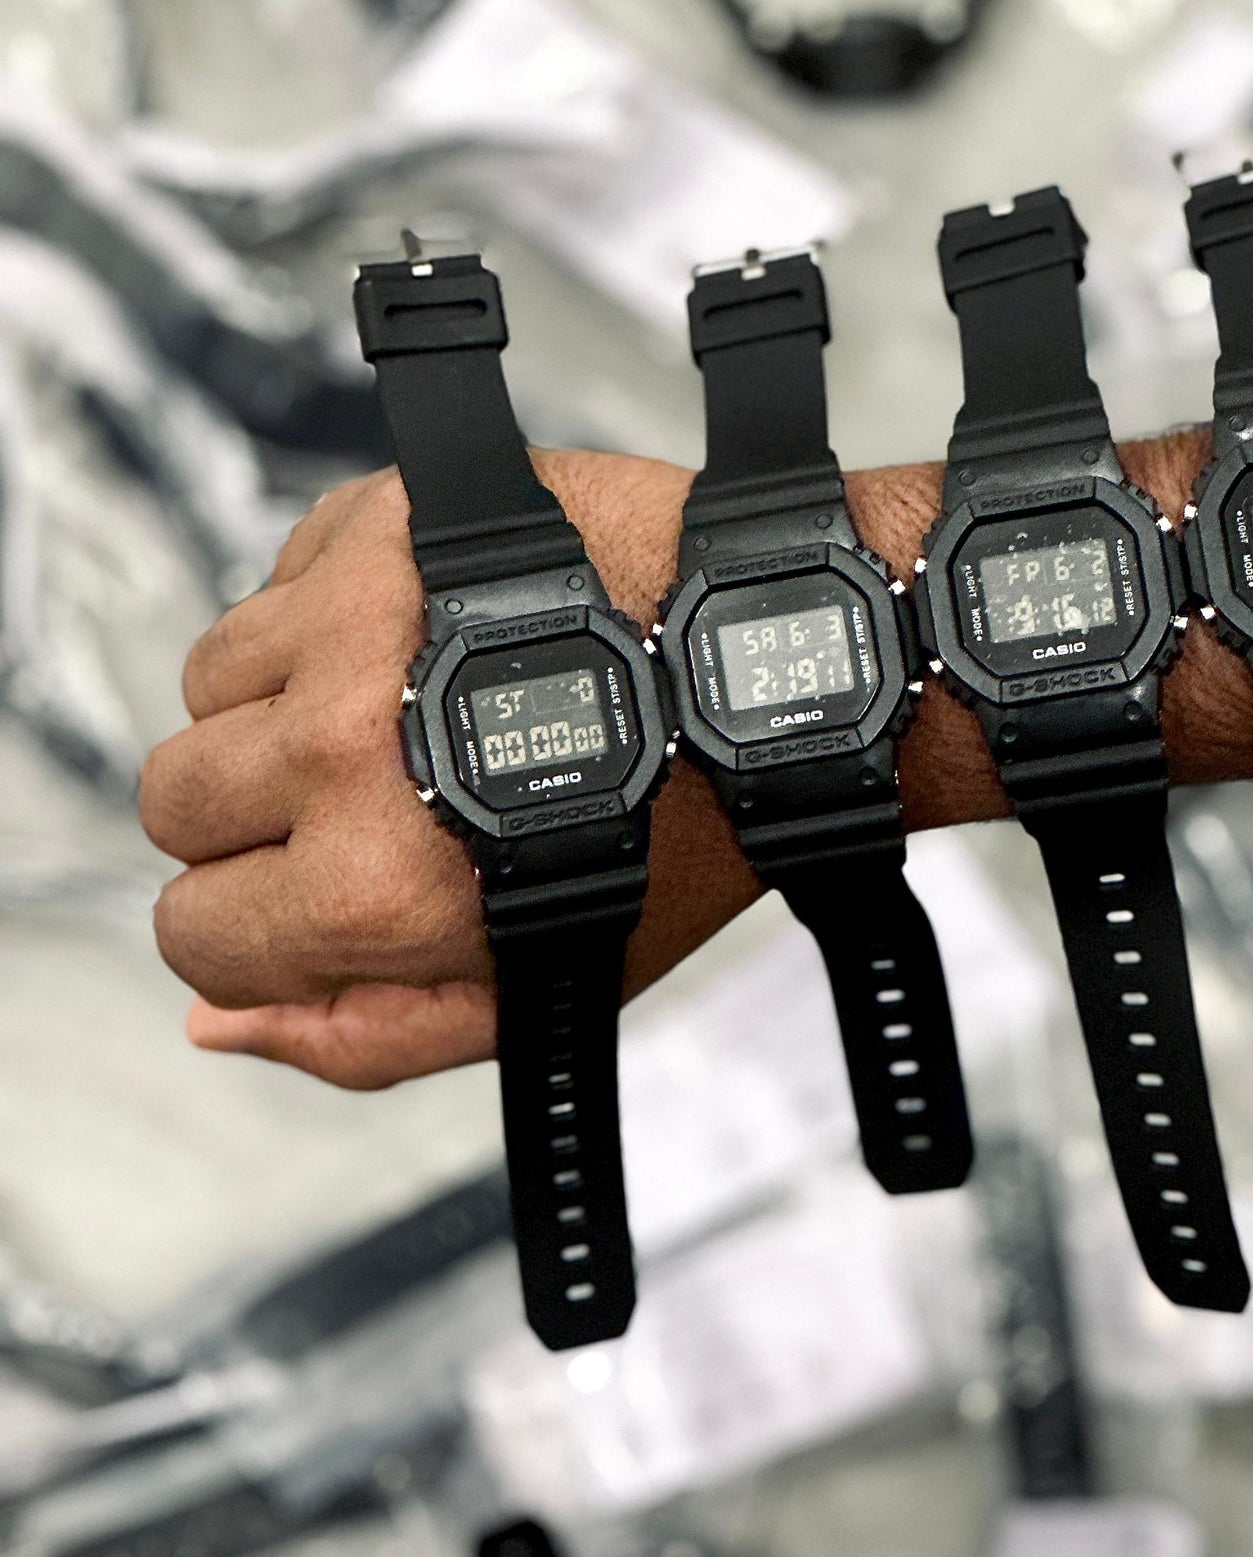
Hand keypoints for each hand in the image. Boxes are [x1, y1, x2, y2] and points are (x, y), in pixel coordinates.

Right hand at [140, 451, 762, 1088]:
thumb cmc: (683, 832)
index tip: (315, 896)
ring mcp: (354, 619)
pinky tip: (433, 638)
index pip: (190, 927)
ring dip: (278, 701)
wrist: (777, 673)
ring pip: (210, 676)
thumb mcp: (541, 991)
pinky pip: (279, 574)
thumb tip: (213, 1024)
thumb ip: (364, 1036)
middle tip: (366, 802)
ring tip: (409, 711)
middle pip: (172, 795)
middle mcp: (340, 746)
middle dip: (247, 817)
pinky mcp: (384, 520)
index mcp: (369, 885)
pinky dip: (329, 609)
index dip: (250, 924)